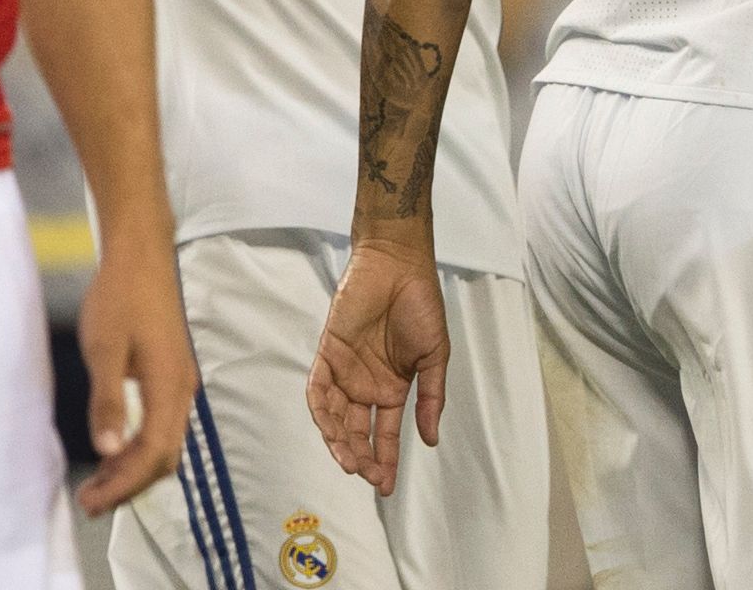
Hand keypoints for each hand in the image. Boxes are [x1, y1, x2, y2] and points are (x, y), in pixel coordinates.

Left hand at [72, 227, 195, 515]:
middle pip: (163, 458)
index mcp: (169, 387)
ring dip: (131, 468)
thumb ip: (108, 399)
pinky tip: (111, 447)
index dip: (122, 485)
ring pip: (162, 443)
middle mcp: (181, 391)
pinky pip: (159, 424)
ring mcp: (178, 383)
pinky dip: (136, 446)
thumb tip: (106, 450)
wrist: (141, 253)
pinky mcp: (169, 374)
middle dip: (128, 486)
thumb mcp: (104, 347)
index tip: (91, 503)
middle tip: (89, 501)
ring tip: (95, 483)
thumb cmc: (120, 295)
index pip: (152, 454)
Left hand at [308, 237, 448, 494]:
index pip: (384, 434)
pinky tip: (329, 428)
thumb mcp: (434, 358)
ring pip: (335, 416)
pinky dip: (320, 409)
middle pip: (356, 432)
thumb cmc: (421, 305)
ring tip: (349, 461)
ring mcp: (346, 369)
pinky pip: (318, 386)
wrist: (399, 265)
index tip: (386, 487)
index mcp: (392, 389)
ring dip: (339, 441)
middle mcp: (366, 384)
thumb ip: (430, 399)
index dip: (385, 461)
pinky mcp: (328, 350)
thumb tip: (430, 441)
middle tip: (368, 476)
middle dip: (361, 458)